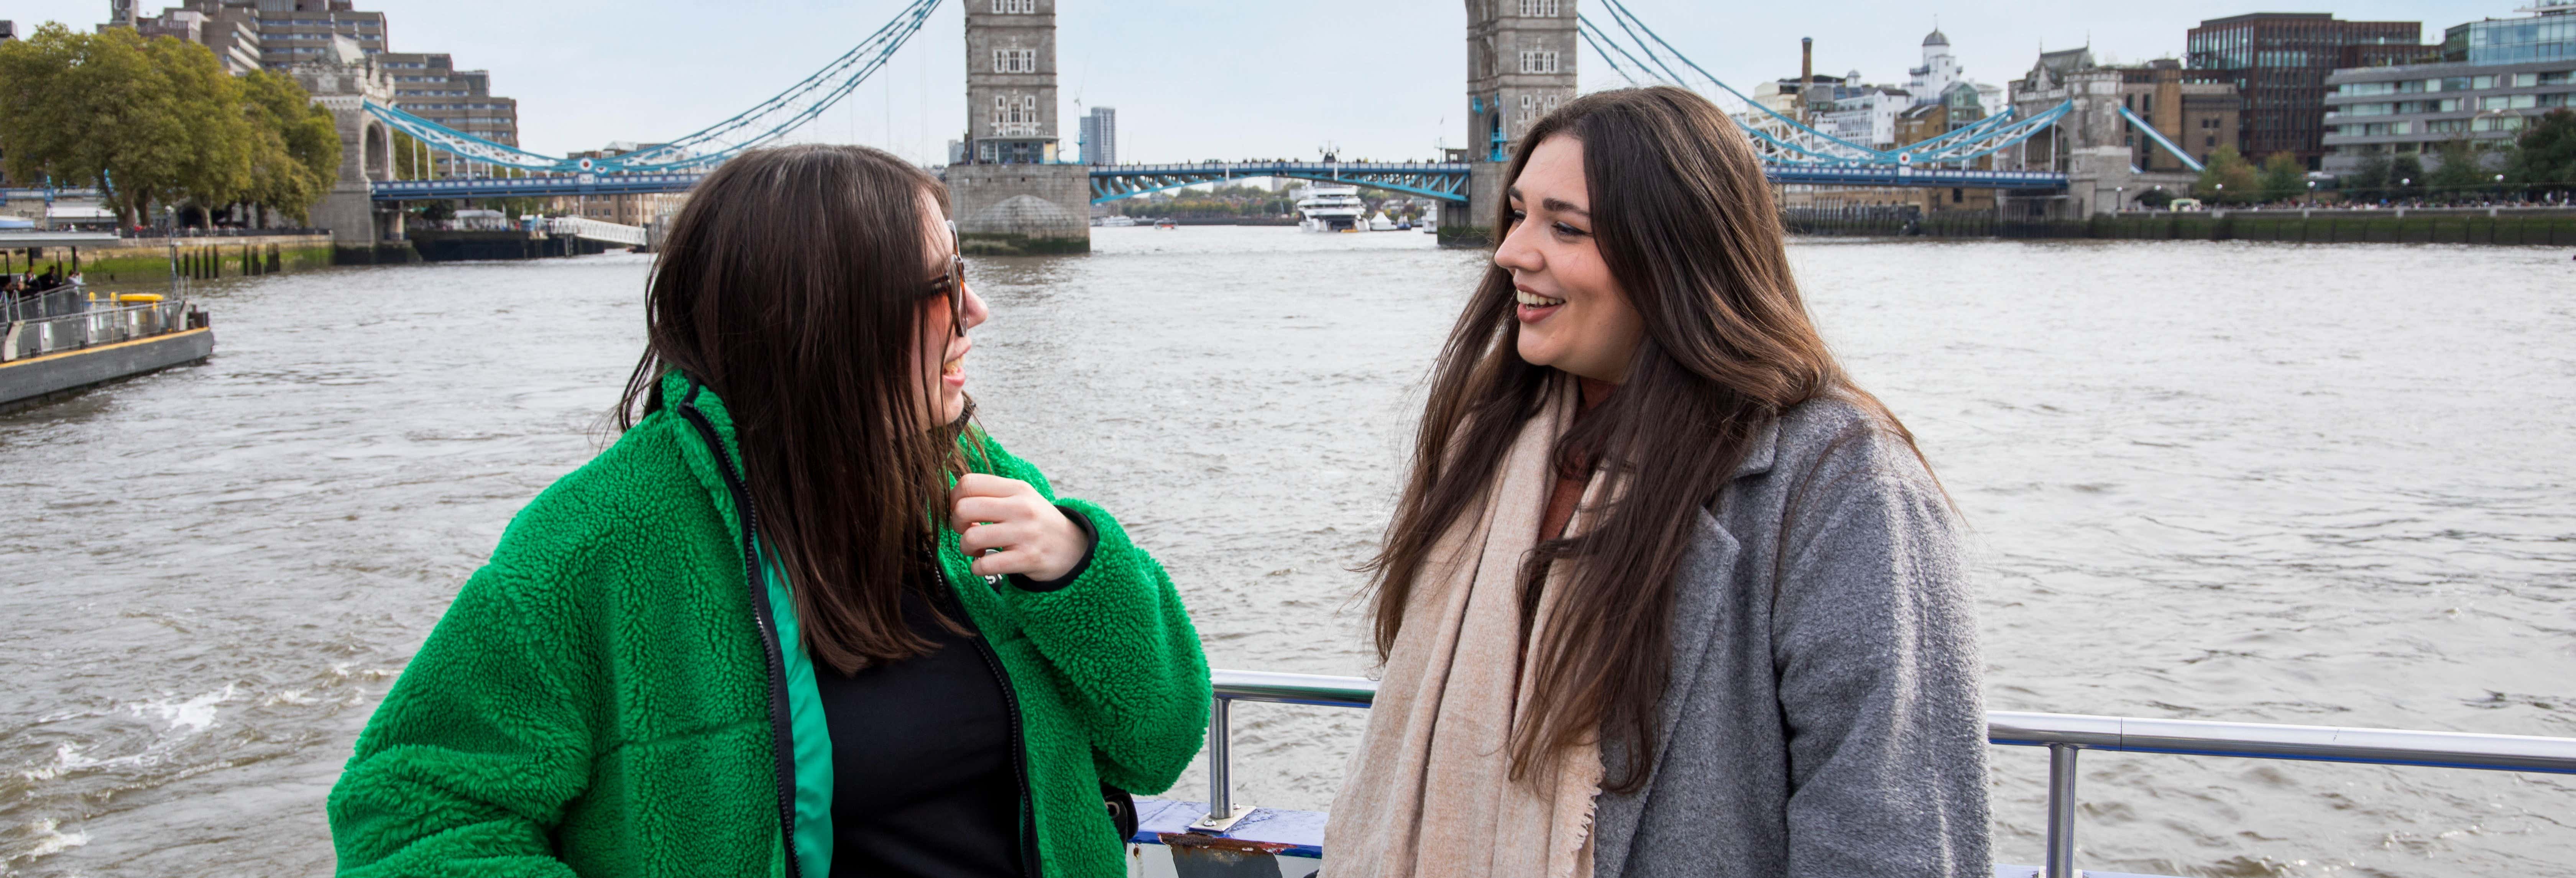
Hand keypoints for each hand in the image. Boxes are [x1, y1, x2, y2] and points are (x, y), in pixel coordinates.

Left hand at [949, 474, 1086, 580]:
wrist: (1073, 549)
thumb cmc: (1037, 522)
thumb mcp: (1022, 497)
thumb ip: (992, 494)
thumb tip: (954, 500)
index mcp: (1017, 488)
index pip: (969, 483)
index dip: (954, 499)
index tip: (963, 511)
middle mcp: (1021, 507)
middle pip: (963, 509)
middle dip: (957, 524)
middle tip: (968, 531)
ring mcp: (1025, 533)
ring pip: (971, 538)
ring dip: (967, 549)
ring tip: (978, 550)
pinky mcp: (1027, 558)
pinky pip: (985, 565)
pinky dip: (977, 568)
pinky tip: (986, 565)